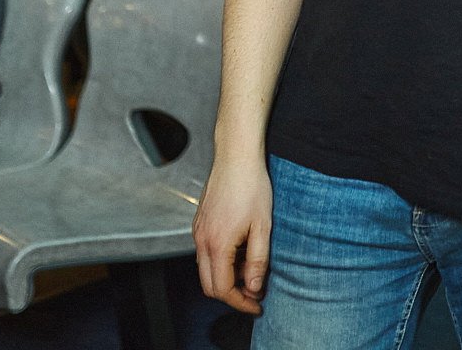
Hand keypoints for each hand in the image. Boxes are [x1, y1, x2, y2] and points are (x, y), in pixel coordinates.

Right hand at [193, 155, 272, 315]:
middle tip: (254, 292)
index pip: (222, 289)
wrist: (236, 156)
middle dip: (231, 294)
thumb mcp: (263, 227)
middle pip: (209, 285)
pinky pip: (204, 253)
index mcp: (217, 244)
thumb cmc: (251, 186)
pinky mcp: (199, 223)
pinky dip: (220, 262)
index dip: (240, 302)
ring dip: (226, 277)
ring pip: (205, 270)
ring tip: (250, 267)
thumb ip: (257, 261)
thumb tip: (254, 288)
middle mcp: (202, 240)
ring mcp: (198, 231)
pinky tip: (240, 250)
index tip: (256, 305)